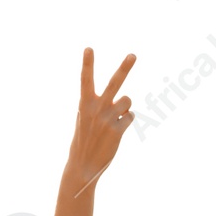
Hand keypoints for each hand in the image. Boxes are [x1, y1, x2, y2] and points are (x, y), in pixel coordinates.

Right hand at [64, 48, 134, 192]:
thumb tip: (124, 101)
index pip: (85, 80)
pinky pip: (130, 117)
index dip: (87, 64)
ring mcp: (108, 119)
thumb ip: (98, 106)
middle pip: (114, 83)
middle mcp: (96, 109)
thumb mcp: (84, 120)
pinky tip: (116, 131)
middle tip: (133, 55)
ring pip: (128, 101)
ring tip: (114, 118)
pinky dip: (126, 121)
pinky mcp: (118, 130)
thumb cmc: (83, 141)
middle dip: (124, 68)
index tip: (88, 48)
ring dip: (125, 107)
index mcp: (84, 104)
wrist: (83, 166)